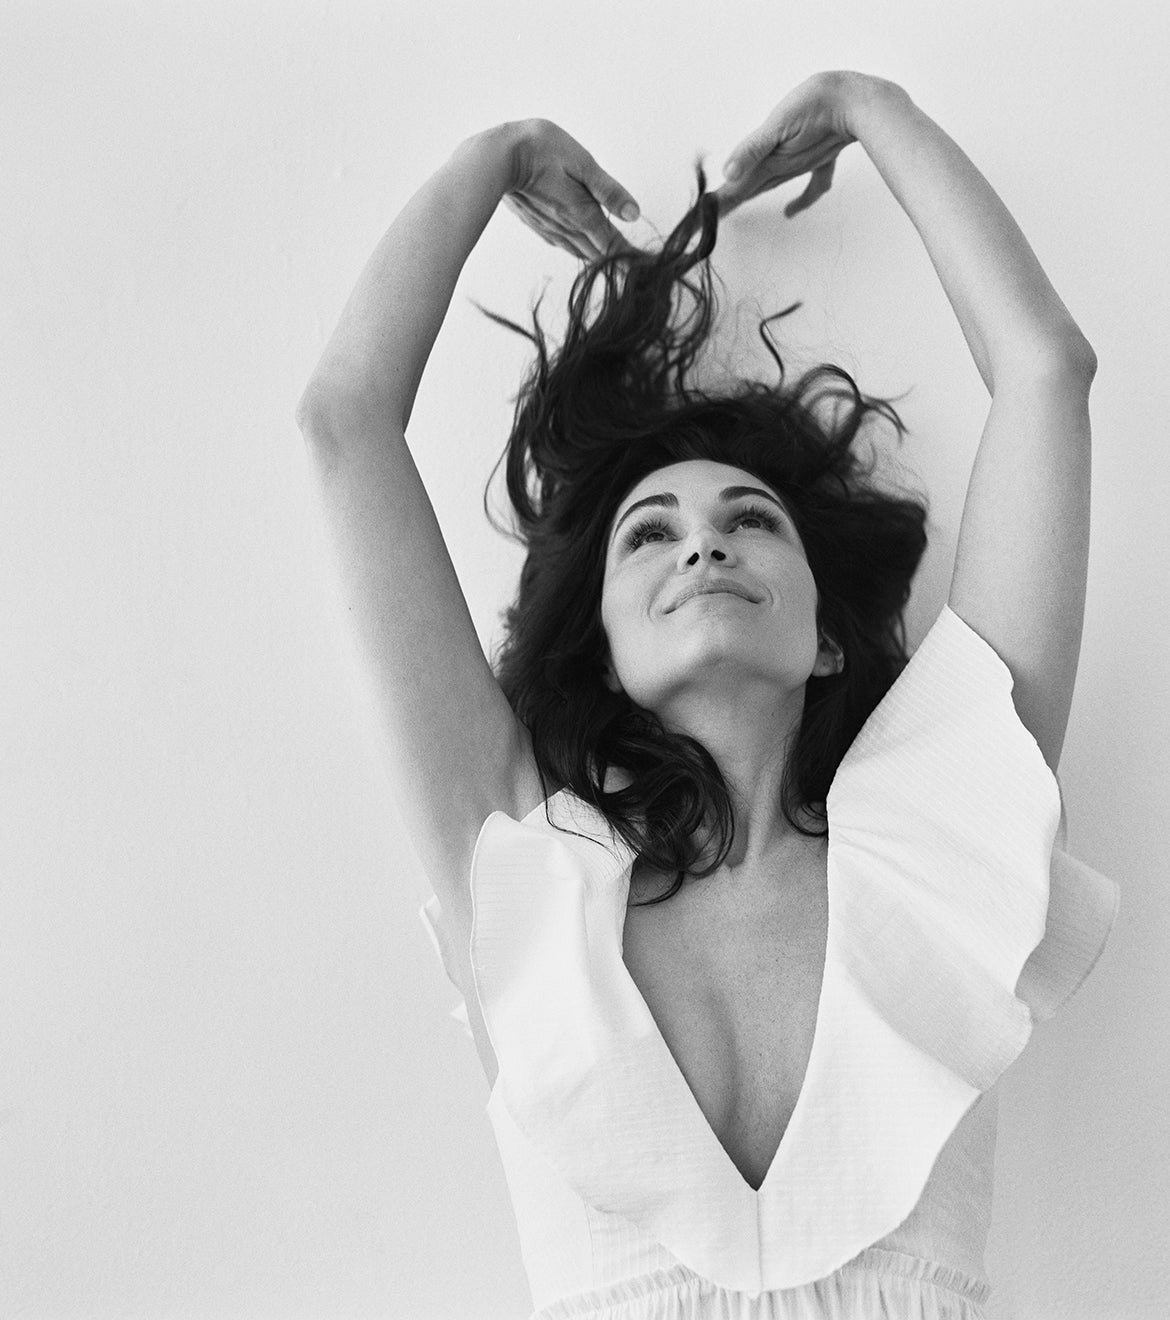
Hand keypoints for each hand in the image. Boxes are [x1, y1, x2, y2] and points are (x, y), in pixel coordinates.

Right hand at [502, 119, 641, 260]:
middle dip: (622, 265)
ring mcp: (552, 230)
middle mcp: (569, 230)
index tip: (650, 274)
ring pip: (584, 252)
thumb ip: (608, 191)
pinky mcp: (539, 226)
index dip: (634, 261)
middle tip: (641, 275)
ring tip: (619, 265)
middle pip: (602, 255)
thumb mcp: (582, 163)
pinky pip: (567, 245)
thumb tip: (634, 214)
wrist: (497, 157)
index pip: (616, 246)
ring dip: (602, 260)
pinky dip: (582, 250)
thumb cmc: (542, 150)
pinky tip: (586, 249)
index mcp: (584, 216)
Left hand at [712, 72, 880, 218]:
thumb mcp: (778, 124)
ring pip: (768, 184)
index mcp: (770, 162)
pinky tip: (790, 212)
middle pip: (748, 189)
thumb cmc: (818, 105)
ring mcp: (802, 163)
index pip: (738, 187)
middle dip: (728, 203)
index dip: (720, 203)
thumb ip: (752, 150)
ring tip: (731, 208)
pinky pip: (809, 184)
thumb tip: (728, 174)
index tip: (703, 220)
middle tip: (708, 219)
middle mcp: (783, 167)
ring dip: (749, 196)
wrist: (858, 101)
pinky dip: (800, 200)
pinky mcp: (820, 157)